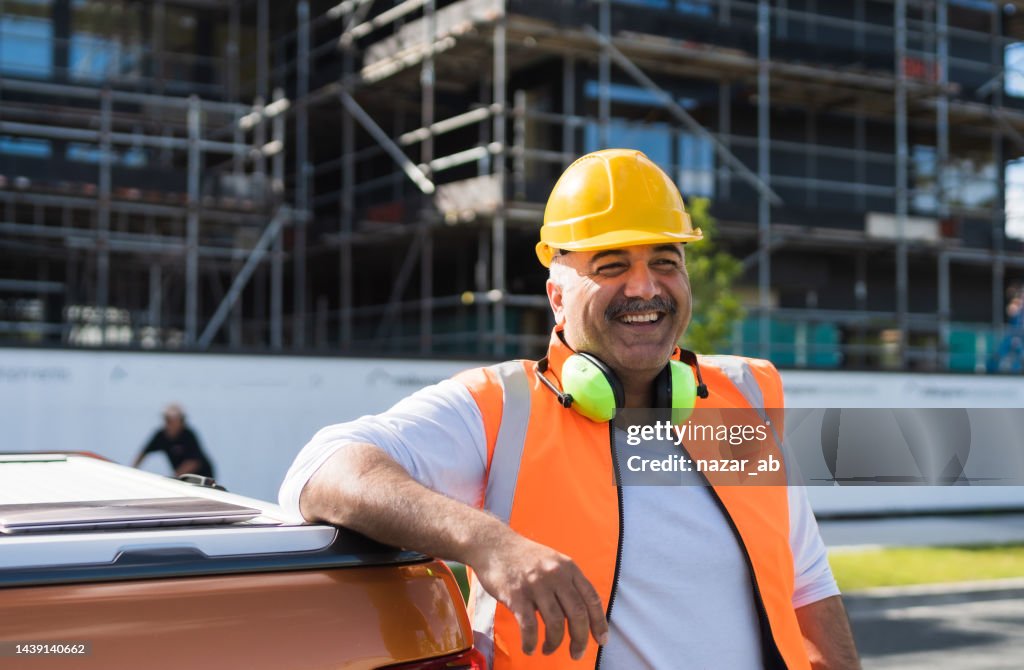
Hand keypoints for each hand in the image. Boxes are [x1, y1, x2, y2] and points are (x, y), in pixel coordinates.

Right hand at [467, 531, 608, 659]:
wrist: (493, 544)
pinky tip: (529, 648)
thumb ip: (568, 582)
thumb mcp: (553, 562)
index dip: (599, 622)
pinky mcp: (516, 594)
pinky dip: (531, 642)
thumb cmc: (524, 558)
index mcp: (569, 568)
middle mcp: (556, 575)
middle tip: (577, 654)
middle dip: (580, 639)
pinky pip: (529, 626)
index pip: (592, 599)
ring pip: (555, 623)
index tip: (601, 641)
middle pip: (577, 614)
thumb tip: (582, 614)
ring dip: (554, 643)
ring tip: (548, 650)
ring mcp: (536, 584)